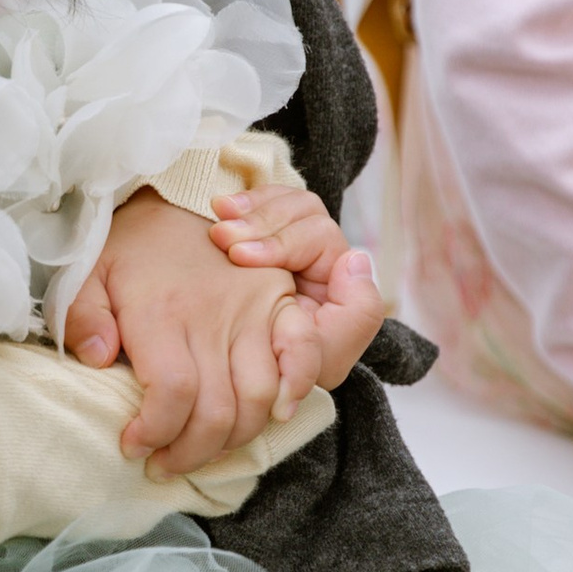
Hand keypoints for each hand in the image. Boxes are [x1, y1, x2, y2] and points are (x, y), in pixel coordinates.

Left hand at [62, 194, 298, 477]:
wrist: (180, 194)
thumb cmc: (130, 244)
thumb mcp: (88, 272)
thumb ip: (82, 317)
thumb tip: (97, 359)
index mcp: (162, 313)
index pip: (173, 395)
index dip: (155, 433)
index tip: (132, 446)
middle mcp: (212, 317)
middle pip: (217, 411)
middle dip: (190, 453)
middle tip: (163, 463)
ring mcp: (253, 311)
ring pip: (258, 398)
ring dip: (233, 438)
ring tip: (202, 449)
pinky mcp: (280, 303)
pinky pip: (302, 351)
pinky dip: (297, 388)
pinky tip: (277, 415)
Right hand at [212, 183, 387, 405]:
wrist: (225, 373)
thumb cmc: (275, 372)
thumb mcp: (319, 357)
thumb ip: (356, 316)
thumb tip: (357, 259)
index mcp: (334, 279)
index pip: (319, 237)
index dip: (282, 242)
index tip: (240, 257)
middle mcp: (314, 253)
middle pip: (303, 210)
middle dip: (261, 220)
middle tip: (220, 235)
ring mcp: (282, 239)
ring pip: (280, 199)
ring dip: (249, 208)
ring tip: (216, 217)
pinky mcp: (253, 233)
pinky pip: (255, 198)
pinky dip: (240, 199)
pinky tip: (217, 208)